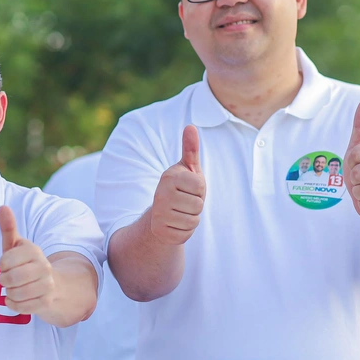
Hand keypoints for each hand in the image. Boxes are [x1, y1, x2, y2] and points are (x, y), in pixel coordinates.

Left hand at [0, 206, 55, 315]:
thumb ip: (8, 228)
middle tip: (7, 278)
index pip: (5, 260)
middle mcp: (43, 267)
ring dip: (9, 293)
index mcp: (34, 251)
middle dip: (4, 280)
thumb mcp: (17, 246)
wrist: (56, 285)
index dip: (1, 265)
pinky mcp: (46, 302)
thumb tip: (2, 207)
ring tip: (13, 288)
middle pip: (9, 279)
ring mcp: (46, 286)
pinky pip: (21, 307)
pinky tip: (16, 298)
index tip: (6, 264)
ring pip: (15, 293)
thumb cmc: (28, 263)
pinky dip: (13, 304)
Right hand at [148, 125, 204, 243]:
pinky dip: (185, 230)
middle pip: (198, 205)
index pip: (201, 186)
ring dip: (191, 218)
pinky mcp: (160, 231)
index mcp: (169, 176)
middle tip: (185, 202)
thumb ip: (191, 149)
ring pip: (193, 220)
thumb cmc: (180, 188)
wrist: (161, 214)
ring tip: (180, 212)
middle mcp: (160, 194)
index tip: (190, 189)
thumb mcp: (187, 168)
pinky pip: (186, 233)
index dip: (200, 190)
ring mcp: (159, 213)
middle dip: (196, 205)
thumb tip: (191, 126)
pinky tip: (175, 223)